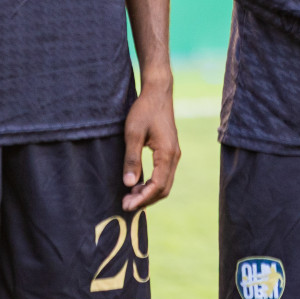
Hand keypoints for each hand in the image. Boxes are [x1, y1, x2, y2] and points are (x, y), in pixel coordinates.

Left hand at [122, 79, 180, 211]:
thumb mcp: (133, 134)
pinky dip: (152, 184)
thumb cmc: (144, 111)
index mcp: (167, 153)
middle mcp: (174, 156)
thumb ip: (132, 159)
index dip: (142, 198)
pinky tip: (138, 184)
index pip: (157, 185)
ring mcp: (174, 154)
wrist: (158, 93)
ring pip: (165, 183)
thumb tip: (129, 184)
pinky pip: (164, 174)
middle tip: (125, 205)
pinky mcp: (170, 151)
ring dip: (149, 192)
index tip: (127, 205)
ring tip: (129, 196)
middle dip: (146, 199)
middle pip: (164, 188)